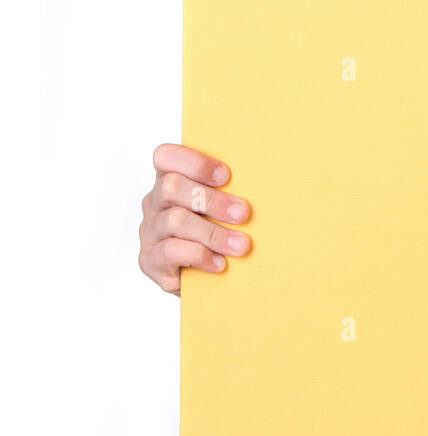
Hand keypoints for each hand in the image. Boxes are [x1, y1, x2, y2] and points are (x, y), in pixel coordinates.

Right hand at [138, 143, 251, 294]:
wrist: (204, 278)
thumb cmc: (218, 233)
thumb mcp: (223, 209)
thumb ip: (232, 192)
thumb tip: (270, 181)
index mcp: (170, 181)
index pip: (166, 157)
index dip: (195, 163)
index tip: (226, 176)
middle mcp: (154, 203)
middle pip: (171, 186)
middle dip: (213, 200)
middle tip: (243, 214)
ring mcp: (150, 231)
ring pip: (175, 220)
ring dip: (213, 233)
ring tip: (241, 245)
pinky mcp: (150, 260)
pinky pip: (171, 251)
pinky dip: (200, 256)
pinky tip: (220, 264)